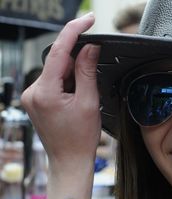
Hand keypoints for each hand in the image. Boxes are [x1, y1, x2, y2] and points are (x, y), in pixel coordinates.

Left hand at [21, 13, 100, 191]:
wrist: (69, 160)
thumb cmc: (79, 138)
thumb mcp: (89, 102)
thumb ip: (87, 71)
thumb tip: (89, 48)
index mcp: (45, 91)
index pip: (59, 50)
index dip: (75, 31)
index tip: (88, 20)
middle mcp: (33, 91)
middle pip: (57, 60)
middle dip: (78, 59)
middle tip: (94, 72)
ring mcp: (33, 96)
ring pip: (56, 70)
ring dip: (74, 73)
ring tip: (84, 97)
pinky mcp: (37, 100)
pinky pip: (53, 80)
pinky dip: (68, 81)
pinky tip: (76, 96)